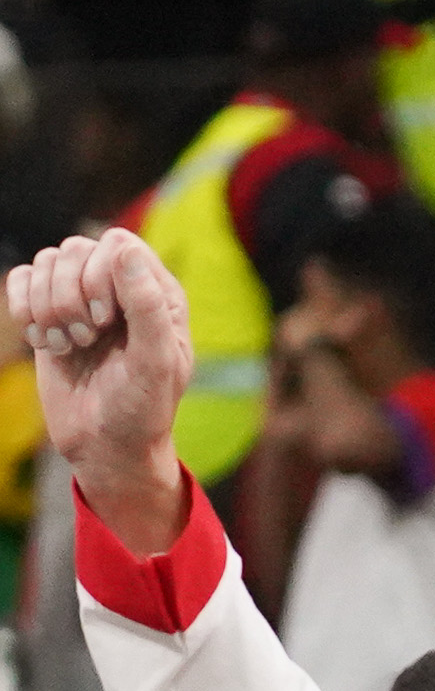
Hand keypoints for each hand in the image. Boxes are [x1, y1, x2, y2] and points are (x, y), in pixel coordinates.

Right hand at [10, 230, 195, 552]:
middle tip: (86, 338)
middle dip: (71, 294)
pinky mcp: (50, 312)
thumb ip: (147, 306)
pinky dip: (23, 307)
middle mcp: (121, 288)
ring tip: (68, 346)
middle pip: (76, 249)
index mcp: (158, 295)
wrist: (105, 444)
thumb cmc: (140, 409)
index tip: (107, 321)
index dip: (102, 275)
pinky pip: (21, 278)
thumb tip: (123, 249)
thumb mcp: (155, 364)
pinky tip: (43, 341)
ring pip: (47, 262)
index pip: (118, 245)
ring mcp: (82, 297)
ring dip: (48, 306)